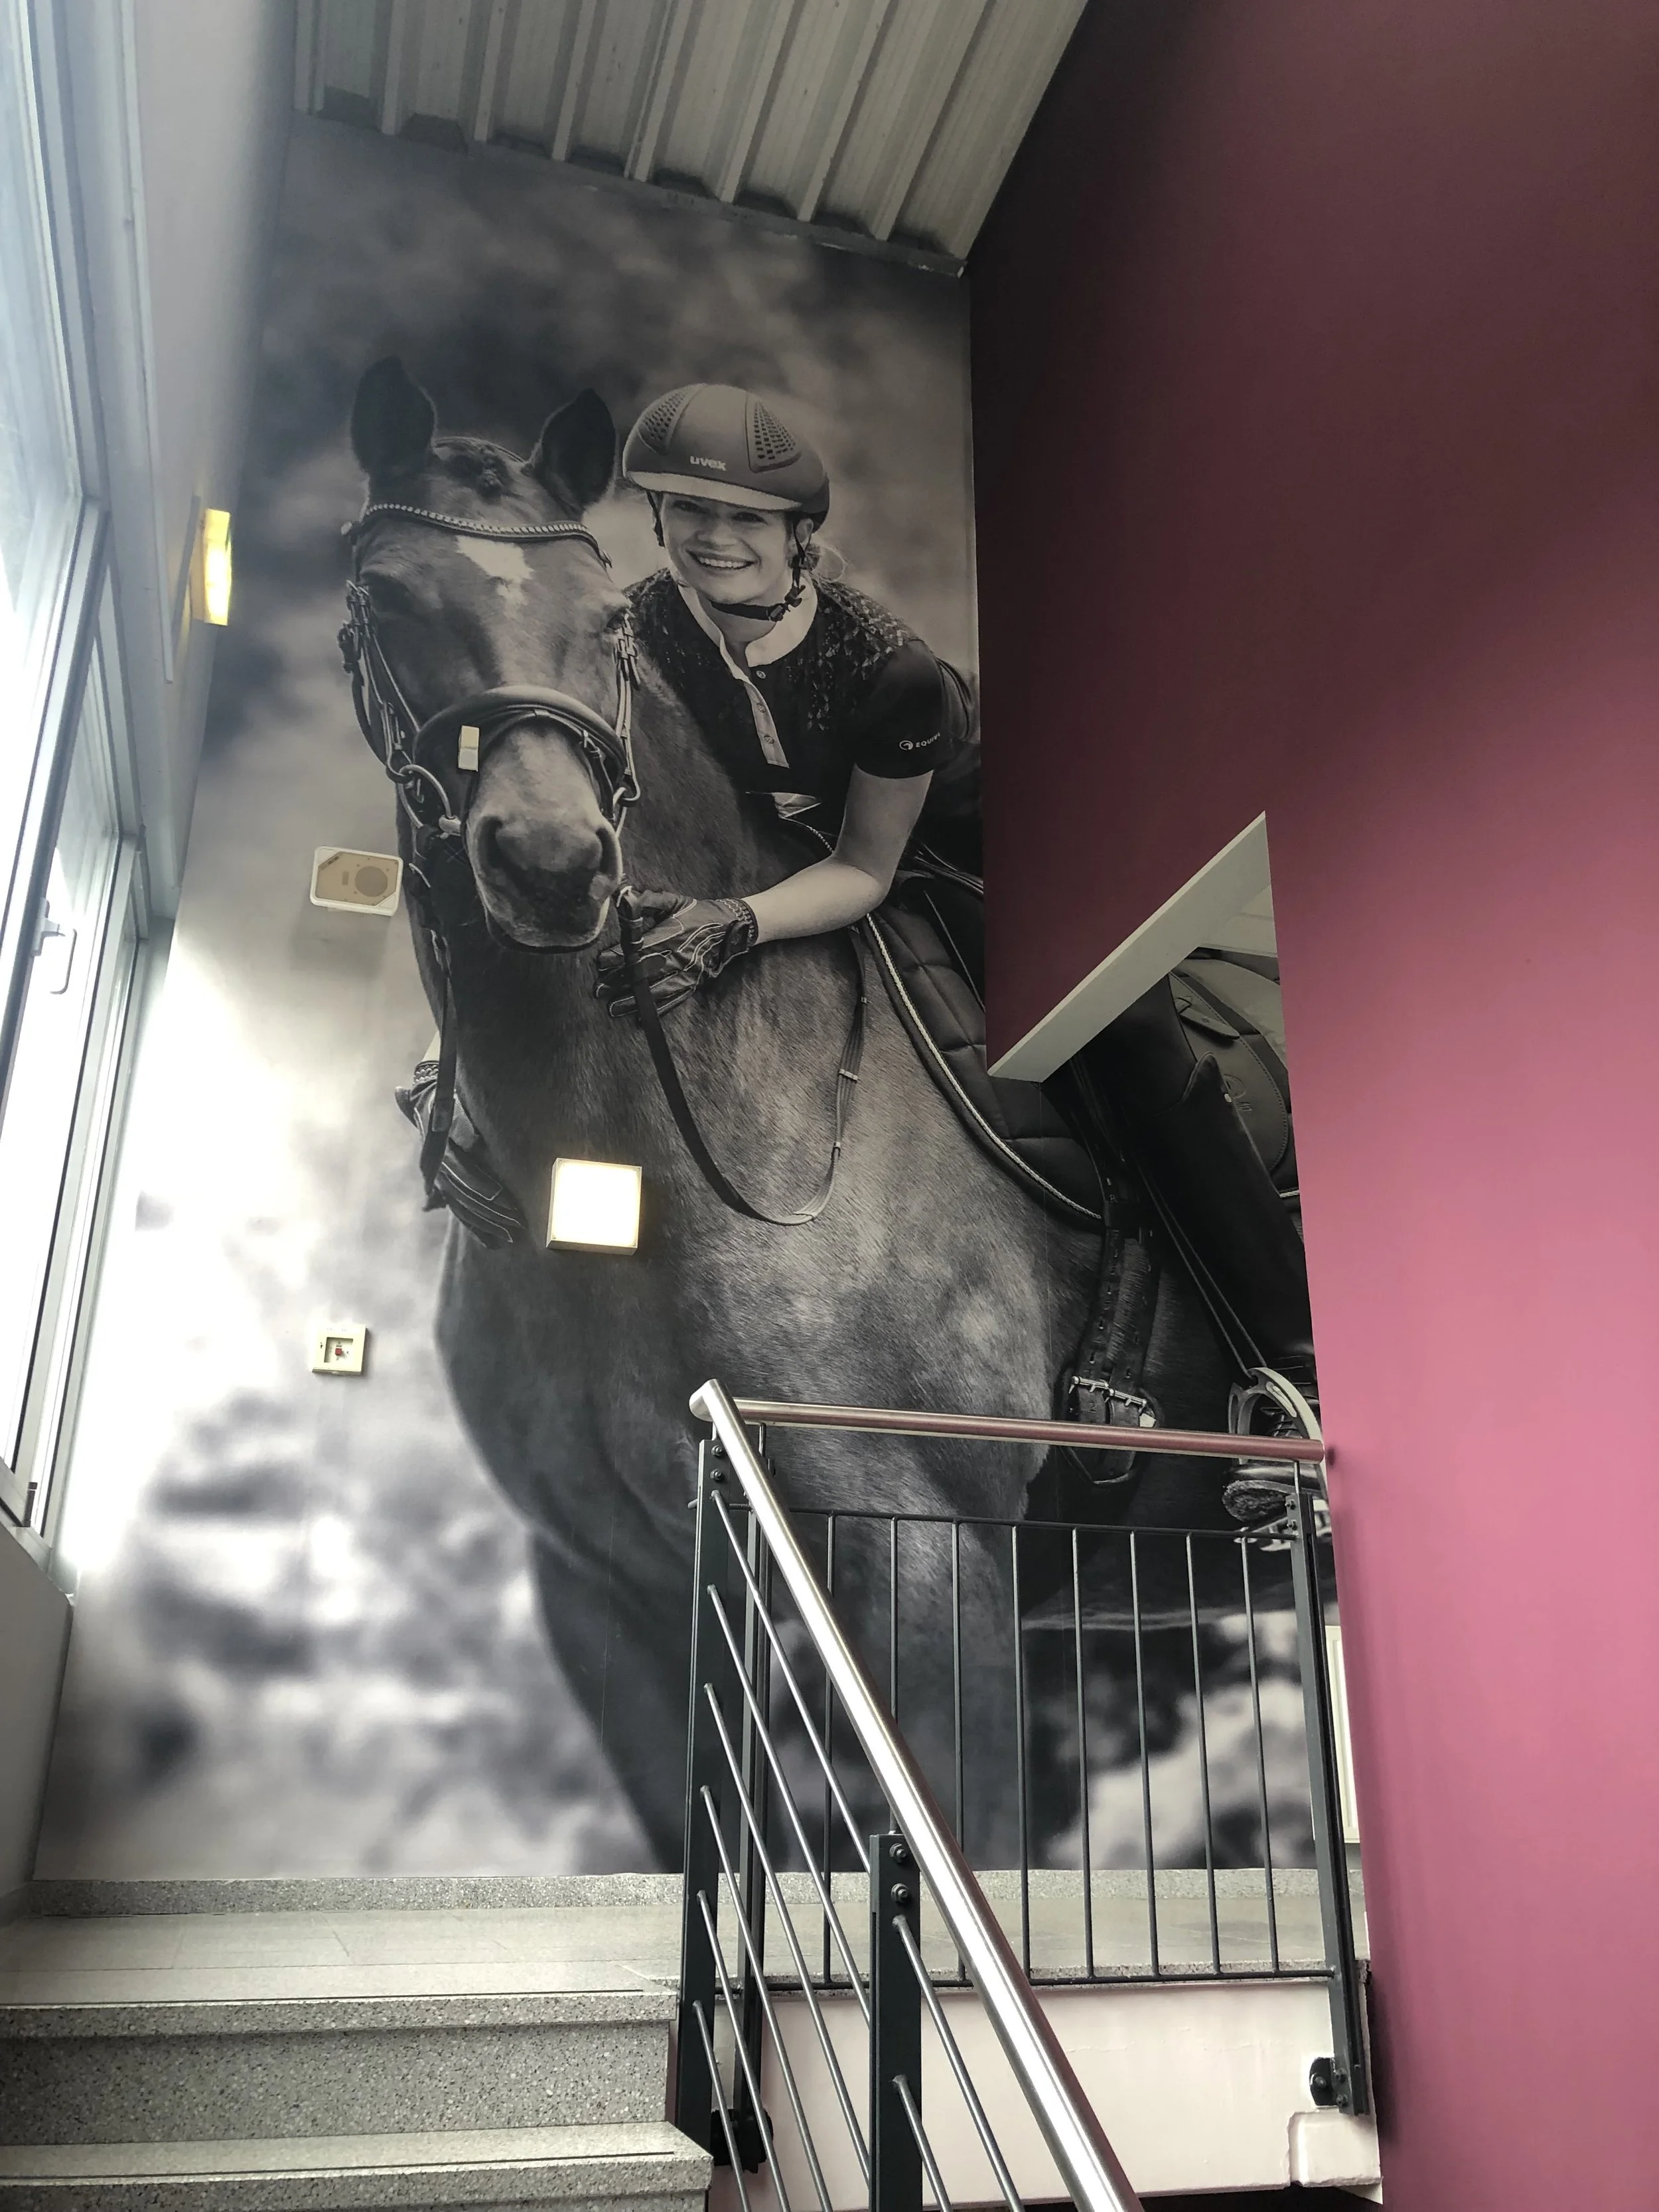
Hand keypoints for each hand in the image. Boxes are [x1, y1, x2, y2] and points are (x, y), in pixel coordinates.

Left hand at [595, 889, 758, 1017]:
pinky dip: (657, 1010)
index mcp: (671, 935)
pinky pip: (674, 1000)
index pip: (640, 948)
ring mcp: (686, 972)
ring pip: (656, 990)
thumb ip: (648, 900)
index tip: (602, 962)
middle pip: (644, 972)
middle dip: (620, 981)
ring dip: (634, 1000)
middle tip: (599, 989)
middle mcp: (677, 956)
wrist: (727, 928)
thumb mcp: (672, 901)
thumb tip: (625, 897)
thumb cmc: (695, 912)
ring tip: (613, 1008)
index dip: (620, 956)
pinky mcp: (693, 983)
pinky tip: (640, 1018)